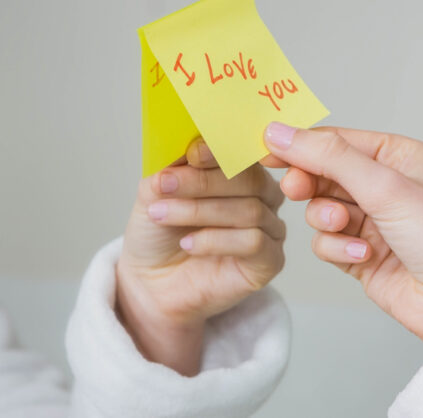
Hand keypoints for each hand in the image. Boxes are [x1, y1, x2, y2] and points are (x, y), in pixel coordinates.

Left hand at [116, 139, 284, 374]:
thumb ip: (174, 165)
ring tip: (162, 214)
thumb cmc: (160, 233)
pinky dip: (216, 240)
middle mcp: (263, 196)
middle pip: (249, 179)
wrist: (152, 282)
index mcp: (242, 170)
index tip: (190, 152)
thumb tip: (190, 142)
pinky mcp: (270, 262)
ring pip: (249, 210)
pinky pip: (254, 242)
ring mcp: (270, 229)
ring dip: (199, 211)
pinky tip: (188, 244)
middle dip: (203, 181)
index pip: (243, 151)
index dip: (220, 149)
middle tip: (165, 185)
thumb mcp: (157, 190)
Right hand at [262, 123, 422, 347]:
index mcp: (397, 157)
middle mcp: (384, 187)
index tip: (267, 149)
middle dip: (311, 184)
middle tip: (297, 189)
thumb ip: (329, 158)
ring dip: (327, 220)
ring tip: (347, 228)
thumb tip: (283, 133)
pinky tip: (361, 255)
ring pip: (319, 210)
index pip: (336, 141)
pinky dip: (337, 248)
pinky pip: (326, 242)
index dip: (301, 145)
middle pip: (323, 174)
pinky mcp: (360, 254)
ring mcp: (371, 222)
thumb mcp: (385, 186)